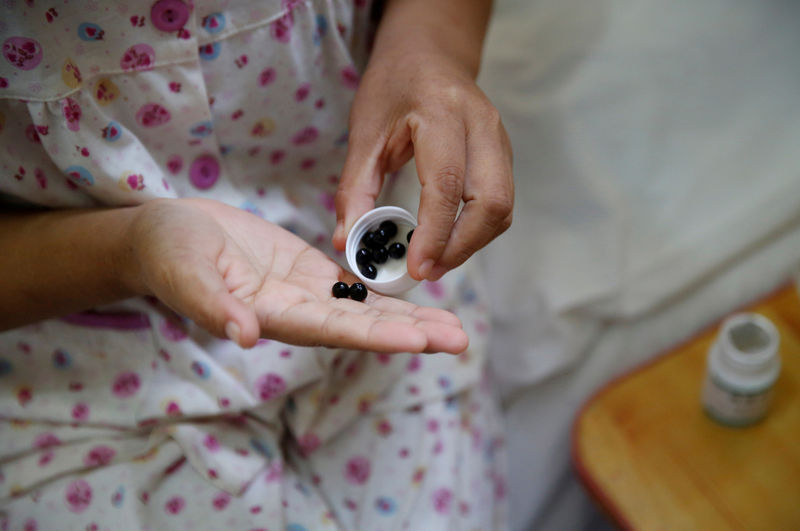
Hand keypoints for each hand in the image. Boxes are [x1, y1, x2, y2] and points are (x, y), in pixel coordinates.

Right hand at [126, 198, 467, 352]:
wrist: (165, 234)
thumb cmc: (166, 252)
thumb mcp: (183, 273)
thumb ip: (212, 305)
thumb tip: (244, 335)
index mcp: (272, 316)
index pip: (332, 330)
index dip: (375, 335)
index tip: (418, 341)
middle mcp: (297, 311)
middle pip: (362, 326)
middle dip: (410, 333)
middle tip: (459, 340)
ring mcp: (305, 292)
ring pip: (365, 308)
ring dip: (409, 316)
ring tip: (453, 325)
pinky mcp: (308, 270)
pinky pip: (354, 283)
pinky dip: (387, 290)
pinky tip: (419, 291)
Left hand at [332, 50, 513, 280]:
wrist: (429, 53)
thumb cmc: (393, 85)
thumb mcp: (364, 131)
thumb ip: (355, 188)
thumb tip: (346, 240)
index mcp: (443, 112)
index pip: (447, 184)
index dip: (435, 232)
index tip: (417, 267)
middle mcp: (482, 125)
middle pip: (492, 201)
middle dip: (462, 246)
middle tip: (428, 271)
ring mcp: (500, 139)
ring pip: (502, 207)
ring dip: (472, 243)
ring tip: (435, 261)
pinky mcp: (504, 154)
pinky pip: (500, 202)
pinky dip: (477, 229)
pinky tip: (448, 240)